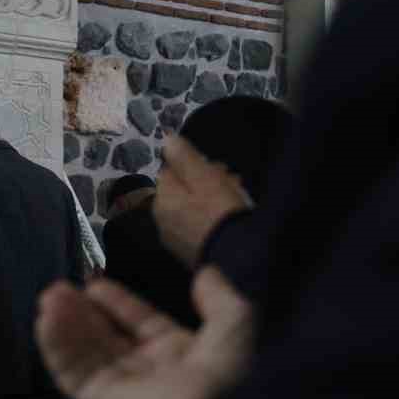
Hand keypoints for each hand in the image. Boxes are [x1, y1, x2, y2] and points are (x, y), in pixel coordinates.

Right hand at [36, 266, 253, 398]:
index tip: (94, 283)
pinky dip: (55, 347)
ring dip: (63, 325)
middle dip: (81, 313)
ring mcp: (123, 390)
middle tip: (59, 288)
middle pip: (104, 338)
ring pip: (83, 354)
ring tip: (49, 297)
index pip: (138, 324)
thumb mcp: (234, 320)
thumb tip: (206, 274)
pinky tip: (47, 319)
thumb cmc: (232, 368)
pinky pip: (72, 374)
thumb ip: (218, 296)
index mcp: (178, 355)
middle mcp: (148, 373)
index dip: (116, 303)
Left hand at [153, 135, 253, 267]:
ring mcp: (174, 240)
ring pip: (190, 207)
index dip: (196, 165)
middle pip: (181, 190)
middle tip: (233, 181)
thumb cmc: (220, 212)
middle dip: (205, 181)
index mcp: (162, 200)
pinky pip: (197, 226)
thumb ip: (184, 156)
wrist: (234, 259)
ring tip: (237, 197)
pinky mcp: (190, 253)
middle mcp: (161, 220)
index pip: (171, 170)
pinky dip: (211, 218)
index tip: (220, 168)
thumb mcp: (204, 177)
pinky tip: (228, 218)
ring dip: (211, 198)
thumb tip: (167, 139)